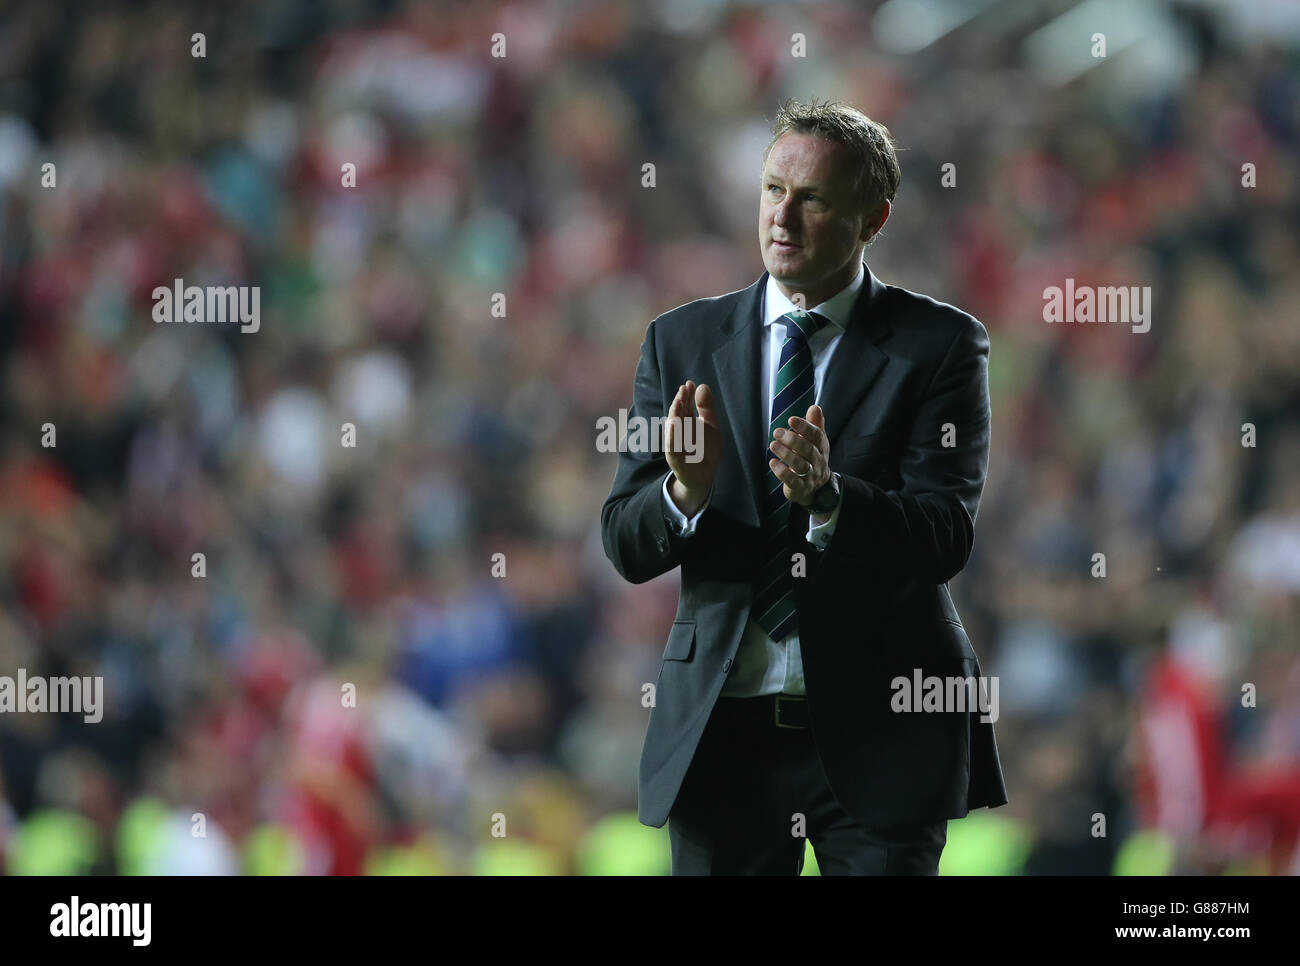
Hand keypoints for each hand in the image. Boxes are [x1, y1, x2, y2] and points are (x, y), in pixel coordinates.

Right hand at [665, 380, 721, 513]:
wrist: (704, 476)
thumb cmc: (706, 450)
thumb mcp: (711, 426)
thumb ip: (707, 408)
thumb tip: (702, 385)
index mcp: (686, 421)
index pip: (684, 405)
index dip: (686, 394)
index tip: (690, 383)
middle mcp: (678, 431)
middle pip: (677, 413)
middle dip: (679, 401)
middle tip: (683, 389)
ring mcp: (675, 443)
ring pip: (673, 427)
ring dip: (674, 414)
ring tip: (678, 401)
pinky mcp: (674, 457)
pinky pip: (672, 445)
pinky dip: (672, 435)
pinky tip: (674, 423)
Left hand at [768, 404, 829, 507]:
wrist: (817, 488)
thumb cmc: (812, 458)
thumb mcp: (816, 442)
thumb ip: (814, 425)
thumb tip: (815, 407)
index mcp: (822, 447)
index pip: (816, 436)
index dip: (805, 427)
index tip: (791, 419)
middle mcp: (818, 461)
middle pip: (808, 450)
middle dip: (793, 440)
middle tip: (777, 432)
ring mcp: (810, 476)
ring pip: (800, 465)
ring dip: (786, 454)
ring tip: (773, 445)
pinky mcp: (800, 488)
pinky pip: (792, 481)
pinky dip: (782, 472)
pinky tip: (772, 462)